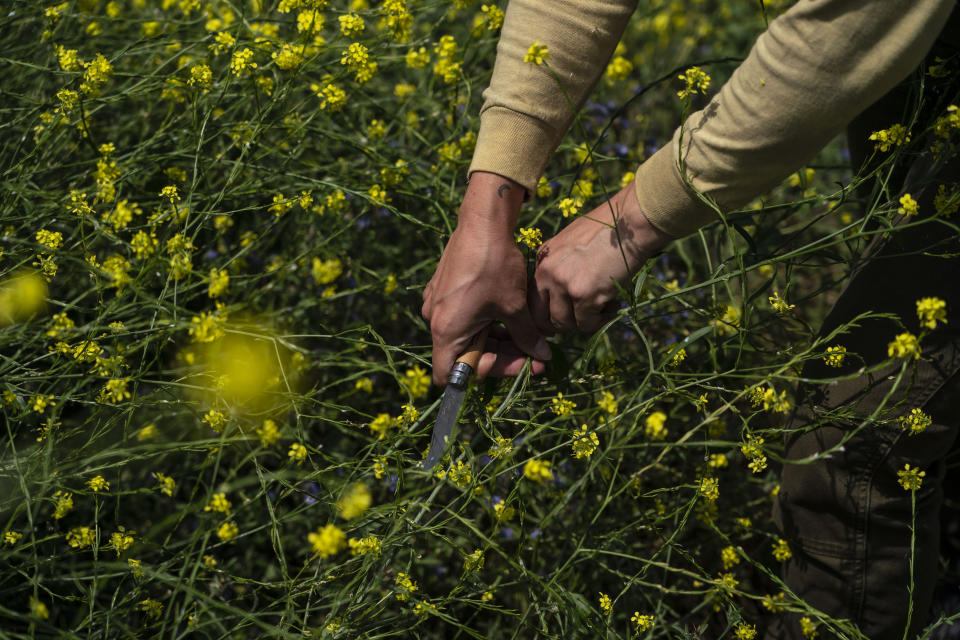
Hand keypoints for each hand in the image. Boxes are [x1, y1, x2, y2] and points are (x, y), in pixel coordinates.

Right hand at [422, 172, 550, 385]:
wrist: (482, 222)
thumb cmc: (495, 265)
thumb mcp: (515, 306)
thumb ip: (526, 337)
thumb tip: (542, 357)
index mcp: (447, 330)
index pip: (450, 376)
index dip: (484, 374)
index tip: (515, 361)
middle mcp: (434, 320)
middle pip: (465, 355)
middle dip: (501, 356)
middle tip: (533, 354)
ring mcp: (435, 303)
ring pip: (466, 336)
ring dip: (495, 340)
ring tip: (528, 334)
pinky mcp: (442, 289)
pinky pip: (462, 317)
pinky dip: (485, 322)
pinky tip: (510, 315)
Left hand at [530, 180, 673, 334]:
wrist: (629, 224)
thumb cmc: (608, 230)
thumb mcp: (572, 243)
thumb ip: (560, 267)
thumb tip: (562, 296)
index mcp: (543, 260)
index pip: (532, 299)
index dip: (543, 315)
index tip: (556, 322)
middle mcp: (547, 272)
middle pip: (541, 316)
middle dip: (559, 324)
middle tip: (579, 322)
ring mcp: (563, 284)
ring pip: (563, 323)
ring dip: (583, 321)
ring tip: (603, 308)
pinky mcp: (582, 295)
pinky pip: (585, 324)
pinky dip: (599, 321)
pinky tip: (612, 306)